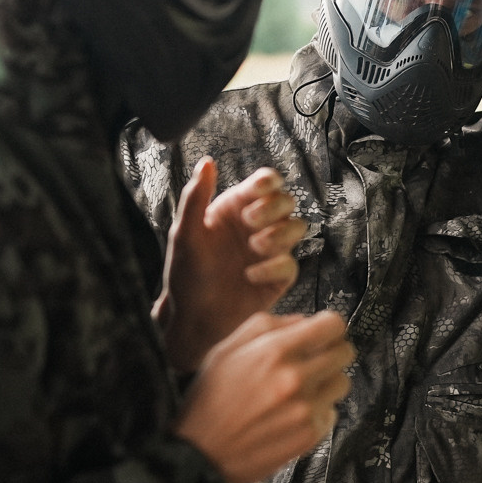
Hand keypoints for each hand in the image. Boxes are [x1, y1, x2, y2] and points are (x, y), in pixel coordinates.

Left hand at [156, 159, 310, 371]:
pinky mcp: (278, 278)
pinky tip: (251, 275)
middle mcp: (257, 227)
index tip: (258, 189)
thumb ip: (195, 197)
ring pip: (297, 228)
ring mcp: (270, 252)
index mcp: (236, 209)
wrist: (192, 319)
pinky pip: (291, 265)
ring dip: (280, 234)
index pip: (265, 183)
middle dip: (273, 208)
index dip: (268, 181)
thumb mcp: (184, 234)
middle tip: (250, 222)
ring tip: (254, 247)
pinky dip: (274, 267)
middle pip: (287, 201)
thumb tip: (206, 162)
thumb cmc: (184, 275)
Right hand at [175, 311, 354, 482]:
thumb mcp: (225, 349)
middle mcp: (295, 378)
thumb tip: (302, 321)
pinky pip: (331, 412)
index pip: (332, 325)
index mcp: (274, 351)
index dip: (329, 326)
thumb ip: (266, 326)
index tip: (324, 331)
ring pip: (342, 382)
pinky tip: (291, 414)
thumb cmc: (208, 401)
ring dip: (327, 382)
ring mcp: (305, 409)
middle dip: (331, 352)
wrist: (199, 453)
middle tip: (314, 359)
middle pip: (345, 352)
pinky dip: (317, 411)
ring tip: (301, 389)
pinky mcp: (309, 435)